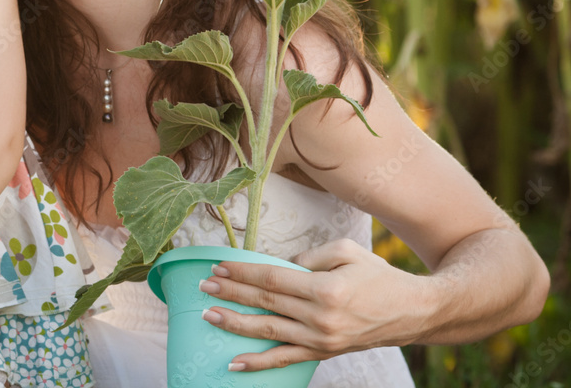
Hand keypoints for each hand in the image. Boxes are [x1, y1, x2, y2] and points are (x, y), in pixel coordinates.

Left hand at [199, 239, 423, 371]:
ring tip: (208, 315)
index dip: (243, 273)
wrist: (410, 311)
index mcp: (324, 288)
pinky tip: (234, 363)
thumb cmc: (376, 275)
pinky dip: (259, 363)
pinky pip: (286, 360)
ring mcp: (321, 340)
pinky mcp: (323, 353)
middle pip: (265, 304)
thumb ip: (309, 256)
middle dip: (231, 294)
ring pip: (269, 332)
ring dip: (235, 324)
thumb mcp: (345, 251)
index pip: (272, 279)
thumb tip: (277, 265)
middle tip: (203, 286)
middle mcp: (320, 318)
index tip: (219, 266)